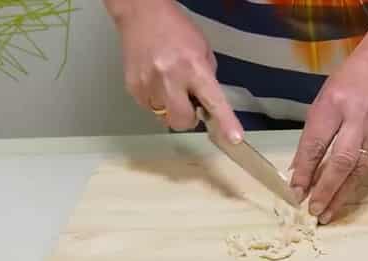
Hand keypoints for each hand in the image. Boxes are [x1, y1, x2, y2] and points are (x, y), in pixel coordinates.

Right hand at [111, 0, 241, 140]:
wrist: (141, 13)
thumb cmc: (176, 29)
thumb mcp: (203, 50)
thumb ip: (207, 78)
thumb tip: (207, 104)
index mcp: (193, 67)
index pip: (213, 101)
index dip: (225, 122)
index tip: (234, 139)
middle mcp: (170, 78)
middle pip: (182, 121)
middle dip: (188, 118)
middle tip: (189, 102)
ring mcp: (148, 84)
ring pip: (164, 117)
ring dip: (171, 107)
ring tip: (169, 84)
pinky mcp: (133, 87)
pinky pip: (149, 108)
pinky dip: (156, 100)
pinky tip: (156, 80)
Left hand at [290, 48, 367, 223]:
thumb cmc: (347, 82)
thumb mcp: (322, 102)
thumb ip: (311, 136)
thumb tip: (298, 170)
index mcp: (334, 105)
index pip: (316, 143)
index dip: (305, 170)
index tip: (295, 191)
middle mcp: (356, 120)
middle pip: (341, 160)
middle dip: (326, 188)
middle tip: (313, 210)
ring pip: (357, 170)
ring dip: (341, 195)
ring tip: (327, 214)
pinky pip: (367, 167)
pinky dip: (353, 185)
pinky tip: (342, 198)